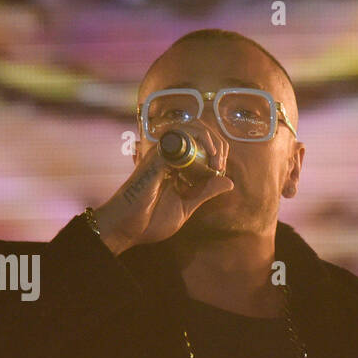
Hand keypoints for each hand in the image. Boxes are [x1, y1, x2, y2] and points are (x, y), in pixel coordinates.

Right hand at [92, 120, 234, 253]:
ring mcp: (163, 155)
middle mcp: (171, 157)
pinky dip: (199, 140)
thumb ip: (206, 192)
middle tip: (220, 164)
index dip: (218, 153)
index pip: (201, 147)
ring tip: (216, 159)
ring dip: (210, 139)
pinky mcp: (158, 156)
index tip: (221, 172)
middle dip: (218, 143)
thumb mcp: (187, 206)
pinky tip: (209, 157)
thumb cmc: (152, 220)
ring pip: (191, 129)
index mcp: (178, 168)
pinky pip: (180, 135)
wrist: (128, 229)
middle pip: (198, 133)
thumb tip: (229, 181)